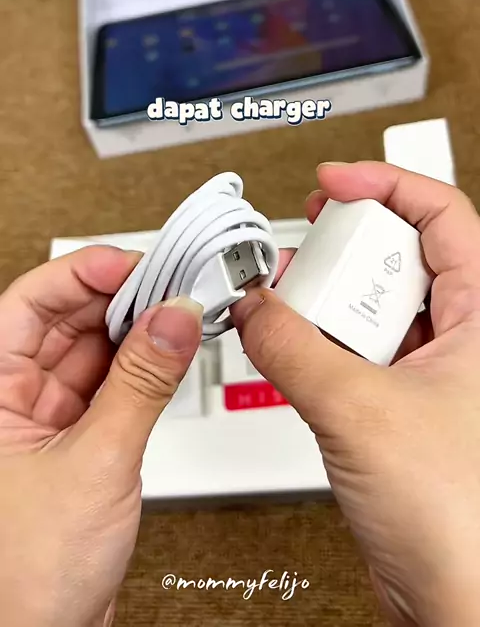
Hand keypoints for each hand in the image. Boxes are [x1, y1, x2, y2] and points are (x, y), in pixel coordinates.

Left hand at [0, 246, 201, 626]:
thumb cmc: (24, 581)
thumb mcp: (95, 463)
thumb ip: (142, 384)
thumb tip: (173, 320)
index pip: (28, 304)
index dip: (82, 274)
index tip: (133, 263)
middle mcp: (8, 400)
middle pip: (65, 322)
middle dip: (120, 300)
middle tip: (171, 286)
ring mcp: (42, 422)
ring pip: (92, 352)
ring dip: (137, 333)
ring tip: (180, 315)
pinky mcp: (75, 444)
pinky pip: (110, 388)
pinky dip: (143, 370)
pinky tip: (170, 354)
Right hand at [232, 162, 479, 626]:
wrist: (459, 603)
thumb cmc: (461, 520)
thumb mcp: (358, 410)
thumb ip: (292, 348)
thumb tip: (254, 308)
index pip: (443, 214)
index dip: (386, 184)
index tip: (335, 181)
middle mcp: (466, 337)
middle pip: (401, 254)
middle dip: (345, 246)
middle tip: (303, 247)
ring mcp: (435, 372)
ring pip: (375, 306)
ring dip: (326, 300)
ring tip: (288, 301)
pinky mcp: (404, 405)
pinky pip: (359, 351)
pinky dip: (322, 344)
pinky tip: (294, 348)